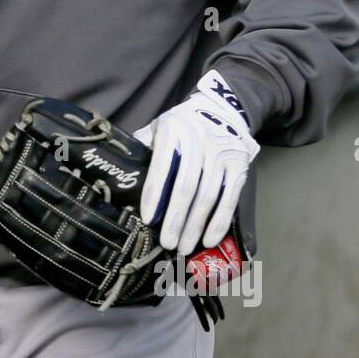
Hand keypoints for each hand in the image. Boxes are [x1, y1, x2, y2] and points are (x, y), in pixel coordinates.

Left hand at [132, 70, 259, 255]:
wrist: (223, 110)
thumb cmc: (182, 125)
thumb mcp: (158, 126)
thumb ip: (141, 146)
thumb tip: (119, 172)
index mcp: (173, 132)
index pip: (162, 166)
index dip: (154, 193)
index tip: (147, 218)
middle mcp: (200, 142)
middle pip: (186, 187)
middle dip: (175, 219)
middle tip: (167, 243)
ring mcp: (222, 155)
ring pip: (207, 197)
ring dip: (195, 226)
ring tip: (183, 247)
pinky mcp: (239, 166)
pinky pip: (229, 198)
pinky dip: (219, 221)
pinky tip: (209, 240)